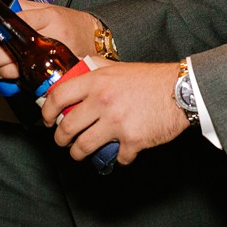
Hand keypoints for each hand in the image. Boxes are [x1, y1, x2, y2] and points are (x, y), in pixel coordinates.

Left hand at [0, 2, 96, 77]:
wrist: (93, 39)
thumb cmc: (72, 23)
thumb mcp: (50, 8)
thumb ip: (27, 8)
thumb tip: (4, 7)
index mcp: (50, 19)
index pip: (20, 22)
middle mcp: (50, 40)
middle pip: (16, 50)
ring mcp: (51, 60)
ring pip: (20, 69)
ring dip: (1, 70)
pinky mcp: (53, 75)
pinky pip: (30, 81)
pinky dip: (15, 80)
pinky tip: (7, 75)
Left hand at [44, 61, 185, 166]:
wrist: (180, 90)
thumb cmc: (151, 79)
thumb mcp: (118, 68)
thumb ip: (97, 72)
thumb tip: (78, 75)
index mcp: (96, 81)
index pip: (59, 97)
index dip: (46, 112)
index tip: (46, 120)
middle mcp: (102, 101)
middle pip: (67, 128)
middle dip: (61, 140)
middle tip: (63, 141)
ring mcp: (116, 123)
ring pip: (84, 147)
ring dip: (79, 153)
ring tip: (80, 152)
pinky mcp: (131, 141)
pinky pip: (116, 158)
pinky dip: (118, 158)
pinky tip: (122, 152)